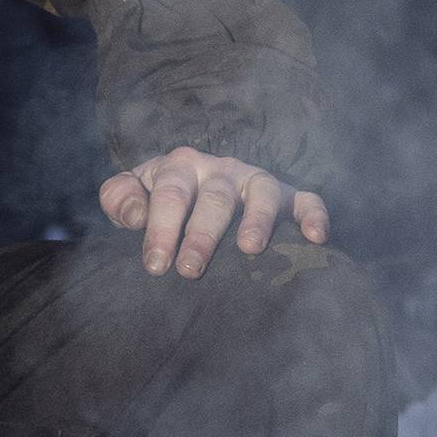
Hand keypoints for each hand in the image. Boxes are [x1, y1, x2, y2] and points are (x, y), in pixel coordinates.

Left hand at [97, 147, 328, 279]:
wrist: (195, 184)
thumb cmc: (159, 200)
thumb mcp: (132, 192)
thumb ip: (120, 198)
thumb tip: (136, 215)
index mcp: (180, 167)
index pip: (170, 194)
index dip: (161, 228)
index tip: (155, 265)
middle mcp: (220, 170)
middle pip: (214, 198)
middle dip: (202, 234)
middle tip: (190, 269)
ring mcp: (255, 180)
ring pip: (261, 191)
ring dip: (257, 219)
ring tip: (250, 250)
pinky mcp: (286, 195)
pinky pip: (305, 199)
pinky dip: (314, 214)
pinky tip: (316, 238)